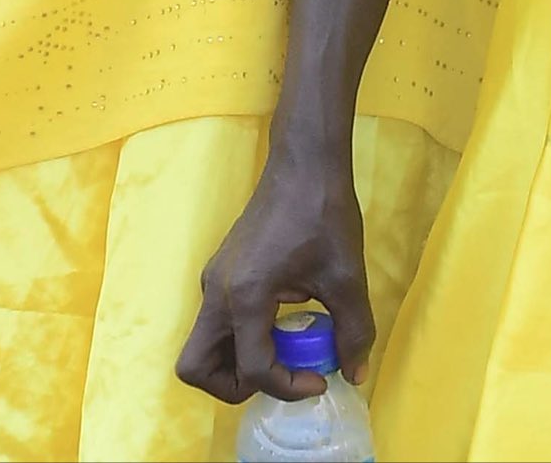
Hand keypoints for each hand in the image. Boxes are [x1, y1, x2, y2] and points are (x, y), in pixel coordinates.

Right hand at [179, 131, 372, 400]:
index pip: (252, 368)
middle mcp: (216, 293)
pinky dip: (241, 338)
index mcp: (244, 296)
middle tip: (280, 374)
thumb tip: (355, 373)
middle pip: (196, 368)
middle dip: (235, 386)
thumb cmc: (324, 213)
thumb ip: (353, 330)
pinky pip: (218, 323)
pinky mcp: (221, 273)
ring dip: (235, 363)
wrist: (304, 163)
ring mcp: (213, 282)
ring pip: (202, 347)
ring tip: (282, 352)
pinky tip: (282, 321)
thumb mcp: (347, 276)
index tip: (320, 378)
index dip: (286, 386)